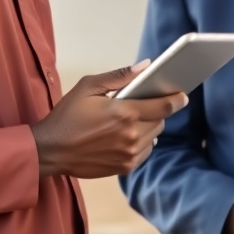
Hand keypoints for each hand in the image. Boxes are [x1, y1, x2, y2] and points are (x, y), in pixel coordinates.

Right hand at [31, 62, 187, 178]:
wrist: (50, 150)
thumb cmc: (67, 115)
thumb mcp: (89, 86)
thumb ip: (120, 76)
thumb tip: (146, 66)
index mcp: (125, 113)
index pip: (164, 106)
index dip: (177, 99)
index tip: (183, 94)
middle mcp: (131, 135)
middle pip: (160, 120)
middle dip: (157, 110)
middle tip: (145, 103)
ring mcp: (129, 154)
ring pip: (154, 136)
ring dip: (150, 126)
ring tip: (132, 119)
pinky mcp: (124, 167)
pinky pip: (145, 151)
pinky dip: (142, 142)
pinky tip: (127, 135)